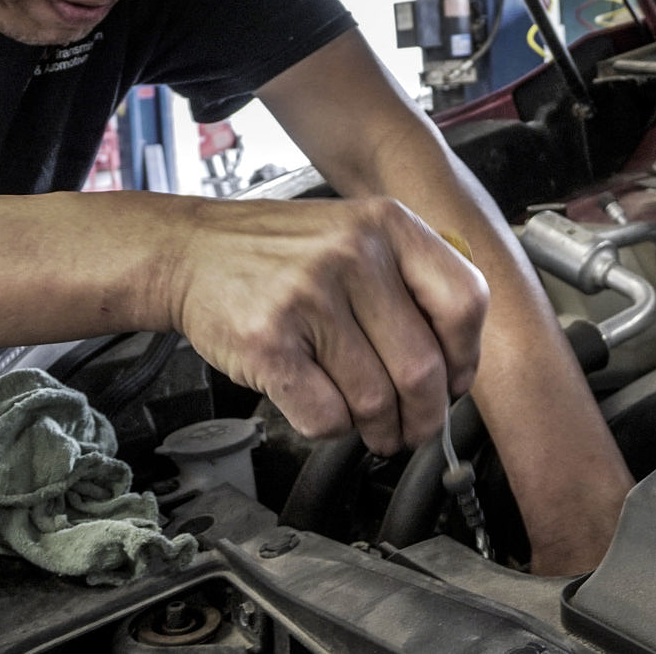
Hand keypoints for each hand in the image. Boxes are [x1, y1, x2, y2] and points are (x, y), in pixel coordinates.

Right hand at [163, 196, 487, 454]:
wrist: (190, 253)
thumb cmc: (279, 255)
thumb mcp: (356, 235)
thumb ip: (410, 282)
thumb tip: (457, 366)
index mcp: (386, 224)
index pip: (464, 302)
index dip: (465, 359)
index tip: (453, 383)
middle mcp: (351, 254)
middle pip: (422, 368)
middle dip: (423, 417)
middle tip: (413, 428)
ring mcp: (307, 297)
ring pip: (374, 401)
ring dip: (378, 429)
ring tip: (370, 426)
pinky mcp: (268, 342)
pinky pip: (326, 416)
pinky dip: (331, 428)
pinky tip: (323, 408)